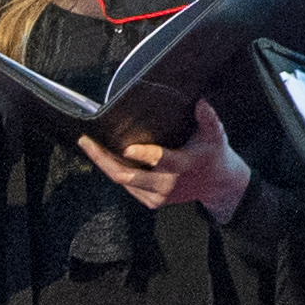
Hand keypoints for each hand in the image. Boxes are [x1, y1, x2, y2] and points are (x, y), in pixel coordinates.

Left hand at [77, 99, 252, 223]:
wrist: (218, 186)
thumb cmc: (213, 155)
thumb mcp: (215, 136)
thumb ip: (208, 119)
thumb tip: (200, 102)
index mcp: (181, 166)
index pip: (159, 160)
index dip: (143, 155)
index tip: (126, 147)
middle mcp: (167, 185)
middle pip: (127, 175)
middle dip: (103, 159)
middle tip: (86, 141)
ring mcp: (158, 196)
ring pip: (123, 181)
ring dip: (104, 164)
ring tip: (89, 145)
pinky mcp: (152, 202)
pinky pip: (127, 187)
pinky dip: (115, 172)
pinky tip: (104, 158)